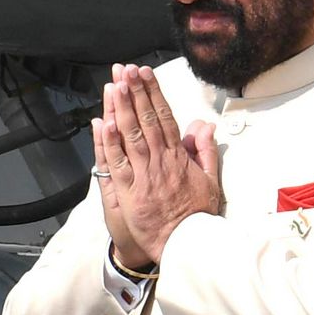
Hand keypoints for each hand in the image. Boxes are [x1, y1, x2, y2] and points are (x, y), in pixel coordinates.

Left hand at [94, 65, 222, 266]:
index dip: (153, 93)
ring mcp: (144, 176)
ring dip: (122, 109)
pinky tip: (104, 122)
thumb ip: (204, 151)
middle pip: (146, 120)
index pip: (163, 117)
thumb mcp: (210, 180)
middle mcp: (160, 162)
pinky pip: (118, 164)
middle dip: (136, 92)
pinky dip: (110, 143)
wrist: (189, 245)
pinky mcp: (130, 194)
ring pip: (131, 136)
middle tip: (126, 69)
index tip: (145, 73)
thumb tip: (203, 126)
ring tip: (115, 85)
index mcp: (178, 158)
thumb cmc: (198, 216)